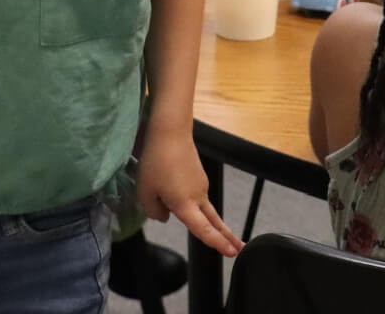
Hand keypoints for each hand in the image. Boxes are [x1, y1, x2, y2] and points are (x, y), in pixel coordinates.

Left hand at [137, 128, 242, 256]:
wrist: (170, 131)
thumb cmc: (156, 161)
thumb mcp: (145, 191)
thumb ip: (154, 211)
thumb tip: (165, 216)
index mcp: (185, 205)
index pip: (204, 230)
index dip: (218, 243)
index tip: (232, 254)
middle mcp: (198, 197)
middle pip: (214, 221)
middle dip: (227, 236)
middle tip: (239, 249)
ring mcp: (201, 184)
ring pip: (201, 206)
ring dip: (198, 214)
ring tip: (174, 201)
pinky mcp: (198, 174)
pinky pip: (194, 193)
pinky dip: (188, 198)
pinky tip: (171, 187)